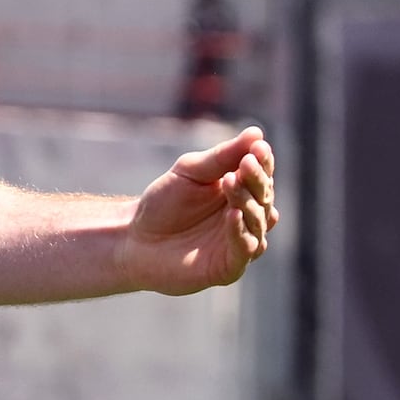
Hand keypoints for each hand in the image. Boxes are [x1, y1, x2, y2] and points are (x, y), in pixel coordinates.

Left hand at [125, 127, 275, 294]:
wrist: (134, 239)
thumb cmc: (163, 204)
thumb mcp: (190, 172)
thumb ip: (222, 156)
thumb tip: (256, 133)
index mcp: (241, 190)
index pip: (262, 174)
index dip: (263, 161)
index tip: (257, 148)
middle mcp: (247, 216)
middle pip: (264, 196)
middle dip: (256, 179)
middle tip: (244, 165)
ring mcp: (241, 241)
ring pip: (260, 222)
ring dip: (247, 201)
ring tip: (230, 183)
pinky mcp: (230, 266)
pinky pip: (245, 249)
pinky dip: (241, 232)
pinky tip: (233, 214)